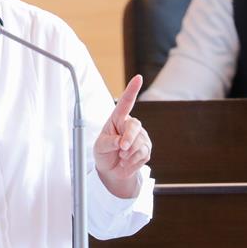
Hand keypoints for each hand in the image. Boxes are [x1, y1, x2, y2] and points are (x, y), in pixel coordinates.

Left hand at [93, 75, 151, 197]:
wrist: (111, 170)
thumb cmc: (104, 153)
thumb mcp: (100, 146)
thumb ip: (109, 142)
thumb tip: (120, 142)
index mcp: (117, 119)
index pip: (125, 103)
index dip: (132, 90)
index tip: (138, 78)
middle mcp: (130, 125)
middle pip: (135, 126)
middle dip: (129, 139)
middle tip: (121, 149)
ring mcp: (140, 136)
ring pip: (140, 142)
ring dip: (128, 153)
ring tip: (120, 157)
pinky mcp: (146, 149)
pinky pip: (143, 154)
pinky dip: (132, 161)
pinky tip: (126, 162)